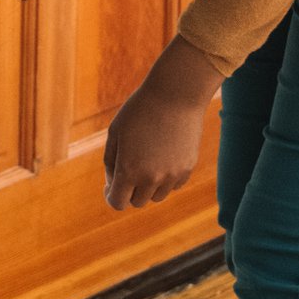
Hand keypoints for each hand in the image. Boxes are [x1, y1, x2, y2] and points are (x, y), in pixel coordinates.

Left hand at [104, 37, 219, 210]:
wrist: (176, 95)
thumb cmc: (140, 110)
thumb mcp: (115, 133)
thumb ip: (111, 163)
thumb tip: (114, 184)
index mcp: (129, 170)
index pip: (117, 203)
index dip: (111, 195)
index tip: (110, 185)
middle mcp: (152, 178)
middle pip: (137, 202)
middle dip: (129, 189)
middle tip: (128, 167)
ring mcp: (172, 175)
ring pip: (157, 196)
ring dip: (148, 185)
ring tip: (146, 160)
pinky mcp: (187, 168)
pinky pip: (173, 185)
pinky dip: (166, 178)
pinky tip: (162, 156)